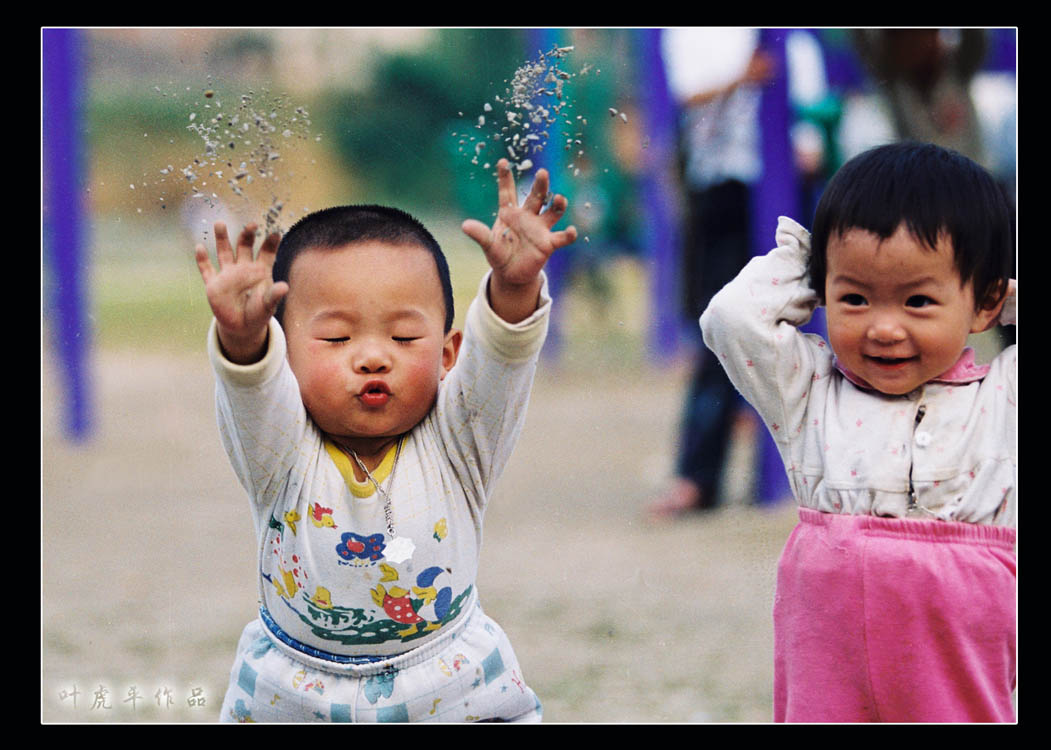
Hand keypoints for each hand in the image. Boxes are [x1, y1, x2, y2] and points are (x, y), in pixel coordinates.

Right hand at [195, 222, 288, 362]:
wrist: (242, 327)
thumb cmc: (258, 313)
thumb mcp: (268, 305)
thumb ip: (274, 295)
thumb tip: (285, 287)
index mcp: (260, 270)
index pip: (266, 253)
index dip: (271, 243)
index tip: (276, 233)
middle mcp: (243, 268)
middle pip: (245, 246)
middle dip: (247, 235)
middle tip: (252, 225)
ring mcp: (227, 274)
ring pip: (224, 252)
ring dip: (222, 238)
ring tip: (220, 223)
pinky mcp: (214, 284)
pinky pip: (206, 270)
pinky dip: (202, 259)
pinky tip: (199, 247)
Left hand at [461, 159, 576, 321]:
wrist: (511, 273)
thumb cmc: (499, 254)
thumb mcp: (489, 245)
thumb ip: (480, 234)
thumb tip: (465, 226)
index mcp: (510, 213)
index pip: (507, 192)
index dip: (505, 177)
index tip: (502, 162)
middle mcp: (527, 217)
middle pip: (536, 197)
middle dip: (540, 185)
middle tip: (543, 173)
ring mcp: (539, 229)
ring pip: (552, 212)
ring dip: (557, 205)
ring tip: (559, 198)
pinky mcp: (548, 243)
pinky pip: (561, 238)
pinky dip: (568, 235)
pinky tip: (571, 231)